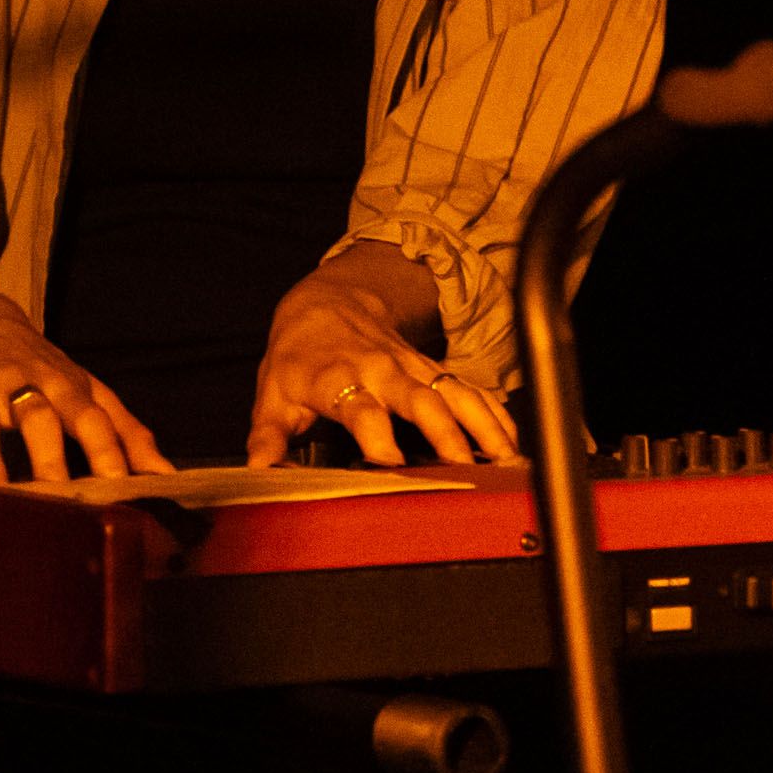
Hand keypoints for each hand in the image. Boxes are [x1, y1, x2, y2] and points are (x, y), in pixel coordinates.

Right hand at [0, 274, 172, 489]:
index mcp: (61, 381)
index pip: (89, 415)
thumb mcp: (85, 387)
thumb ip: (125, 430)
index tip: (122, 486)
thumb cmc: (40, 368)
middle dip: (49, 457)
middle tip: (63, 499)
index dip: (105, 449)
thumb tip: (167, 475)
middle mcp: (18, 384)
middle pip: (37, 418)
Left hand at [247, 257, 516, 469]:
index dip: (375, 434)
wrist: (329, 302)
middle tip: (463, 467)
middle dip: (445, 431)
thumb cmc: (298, 358)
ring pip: (455, 393)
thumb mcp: (274, 395)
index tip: (390, 463)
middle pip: (420, 399)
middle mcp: (382, 371)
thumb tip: (259, 471)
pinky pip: (471, 390)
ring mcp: (415, 368)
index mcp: (339, 379)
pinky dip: (495, 414)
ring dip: (482, 425)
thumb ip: (269, 437)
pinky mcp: (435, 369)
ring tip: (505, 460)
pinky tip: (514, 442)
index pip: (361, 408)